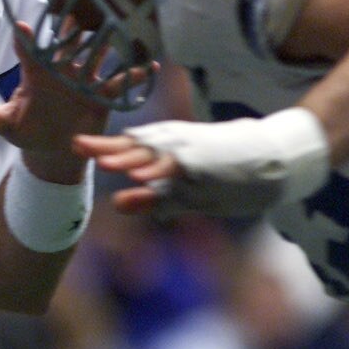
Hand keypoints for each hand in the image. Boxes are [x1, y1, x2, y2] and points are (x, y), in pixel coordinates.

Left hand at [0, 22, 129, 182]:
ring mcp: (84, 80)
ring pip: (97, 56)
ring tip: (119, 25)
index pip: (30, 52)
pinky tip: (149, 65)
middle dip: (74, 28)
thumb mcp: (10, 126)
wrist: (53, 149)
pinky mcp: (102, 95)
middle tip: (80, 7)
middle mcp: (62, 70)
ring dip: (107, 43)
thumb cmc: (28, 130)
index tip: (23, 27)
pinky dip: (134, 75)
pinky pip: (120, 83)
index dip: (27, 40)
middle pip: (68, 44)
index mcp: (38, 74)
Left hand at [74, 108, 330, 215]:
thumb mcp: (184, 192)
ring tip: (101, 160)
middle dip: (104, 146)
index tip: (73, 145)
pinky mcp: (207, 161)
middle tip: (74, 144)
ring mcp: (191, 151)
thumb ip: (151, 199)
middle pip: (134, 145)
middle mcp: (175, 145)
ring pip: (154, 154)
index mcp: (166, 149)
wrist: (274, 159)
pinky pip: (179, 165)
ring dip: (128, 157)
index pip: (128, 146)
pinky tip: (143, 174)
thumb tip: (116, 205)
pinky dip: (161, 169)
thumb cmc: (227, 174)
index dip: (101, 146)